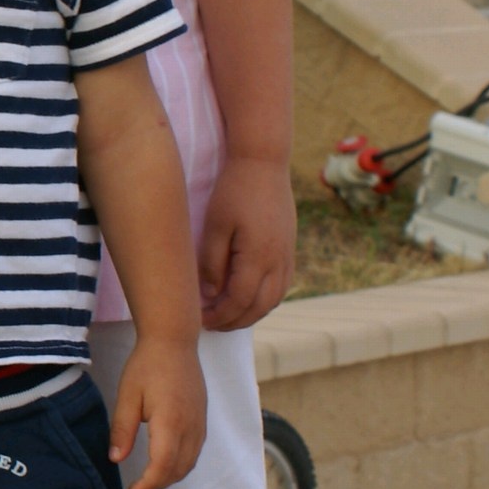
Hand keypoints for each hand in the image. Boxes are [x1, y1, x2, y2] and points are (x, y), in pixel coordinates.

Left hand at [108, 336, 205, 488]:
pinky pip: (195, 451)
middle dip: (158, 485)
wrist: (174, 342)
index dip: (148, 484)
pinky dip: (181, 464)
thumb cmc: (147, 365)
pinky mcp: (202, 419)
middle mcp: (191, 427)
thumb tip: (115, 459)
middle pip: (178, 470)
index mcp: (171, 422)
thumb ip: (122, 429)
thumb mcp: (127, 396)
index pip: (162, 466)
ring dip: (170, 477)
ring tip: (149, 480)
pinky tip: (165, 463)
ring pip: (189, 463)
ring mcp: (200, 424)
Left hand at [199, 158, 293, 330]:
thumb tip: (210, 295)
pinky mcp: (289, 249)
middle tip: (211, 326)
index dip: (219, 316)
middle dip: (234, 321)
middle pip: (259, 307)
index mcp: (258, 257)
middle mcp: (278, 261)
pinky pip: (281, 286)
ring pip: (273, 300)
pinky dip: (264, 300)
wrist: (264, 163)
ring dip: (251, 314)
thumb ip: (212, 263)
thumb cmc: (233, 191)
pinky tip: (248, 299)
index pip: (238, 301)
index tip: (199, 320)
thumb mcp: (214, 226)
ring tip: (227, 317)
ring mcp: (287, 256)